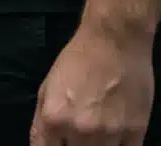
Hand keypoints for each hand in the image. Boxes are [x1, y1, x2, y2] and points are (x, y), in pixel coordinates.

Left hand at [31, 24, 154, 144]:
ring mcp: (110, 133)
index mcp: (54, 118)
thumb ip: (41, 122)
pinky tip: (113, 138)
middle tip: (77, 136)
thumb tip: (42, 145)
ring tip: (95, 132)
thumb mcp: (46, 89)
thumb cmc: (77, 61)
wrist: (114, 42)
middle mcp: (80, 130)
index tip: (57, 144)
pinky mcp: (136, 131)